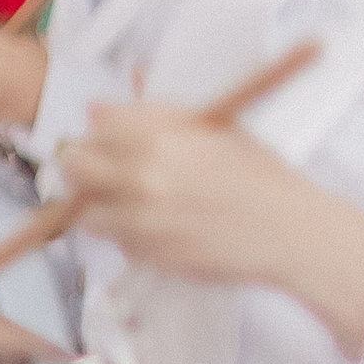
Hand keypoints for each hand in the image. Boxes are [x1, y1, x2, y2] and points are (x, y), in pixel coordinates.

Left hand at [57, 100, 363, 355]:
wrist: (290, 231)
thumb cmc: (260, 176)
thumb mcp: (214, 126)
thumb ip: (151, 113)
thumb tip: (97, 108)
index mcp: (157, 136)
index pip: (95, 125)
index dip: (102, 132)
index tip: (110, 139)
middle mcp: (141, 177)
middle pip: (74, 165)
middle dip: (84, 165)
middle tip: (104, 170)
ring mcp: (141, 219)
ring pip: (88, 209)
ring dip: (102, 205)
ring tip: (137, 202)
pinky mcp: (148, 255)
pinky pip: (117, 242)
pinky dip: (128, 235)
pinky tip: (161, 227)